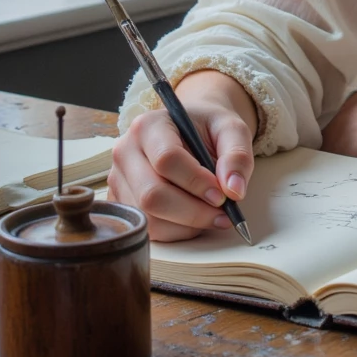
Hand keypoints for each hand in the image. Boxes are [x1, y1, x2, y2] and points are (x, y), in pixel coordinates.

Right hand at [107, 70, 256, 241]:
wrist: (191, 130)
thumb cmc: (208, 128)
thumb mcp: (231, 130)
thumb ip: (237, 155)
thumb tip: (234, 191)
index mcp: (149, 125)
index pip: (167, 159)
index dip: (197, 182)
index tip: (223, 195)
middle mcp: (126, 152)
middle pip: (152, 194)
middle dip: (193, 211)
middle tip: (223, 214)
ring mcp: (119, 180)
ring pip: (148, 218)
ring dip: (187, 225)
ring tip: (212, 215)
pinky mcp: (122, 203)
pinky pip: (147, 229)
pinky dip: (176, 231)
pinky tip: (194, 219)